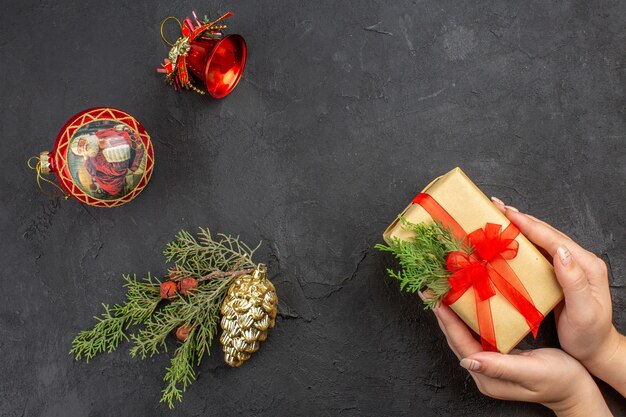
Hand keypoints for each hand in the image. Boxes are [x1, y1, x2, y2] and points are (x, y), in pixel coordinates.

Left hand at [432, 301, 611, 415]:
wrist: (577, 391)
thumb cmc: (560, 381)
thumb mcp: (531, 372)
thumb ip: (500, 367)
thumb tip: (469, 361)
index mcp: (487, 377)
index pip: (460, 342)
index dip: (446, 319)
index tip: (434, 298)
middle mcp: (482, 371)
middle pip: (455, 337)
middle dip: (442, 313)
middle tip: (430, 288)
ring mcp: (488, 364)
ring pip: (463, 334)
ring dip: (451, 313)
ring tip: (440, 291)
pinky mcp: (496, 356)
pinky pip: (475, 333)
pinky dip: (466, 316)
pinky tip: (464, 303)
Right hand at [491, 198, 625, 395]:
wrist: (595, 350)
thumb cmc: (589, 335)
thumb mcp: (583, 312)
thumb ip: (573, 281)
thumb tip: (562, 252)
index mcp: (586, 266)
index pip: (555, 239)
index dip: (530, 225)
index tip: (509, 214)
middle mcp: (579, 260)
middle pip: (547, 233)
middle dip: (521, 218)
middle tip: (496, 206)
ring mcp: (569, 265)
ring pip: (542, 239)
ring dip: (521, 226)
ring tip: (500, 215)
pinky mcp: (559, 273)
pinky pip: (539, 252)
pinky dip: (522, 241)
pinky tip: (509, 237)